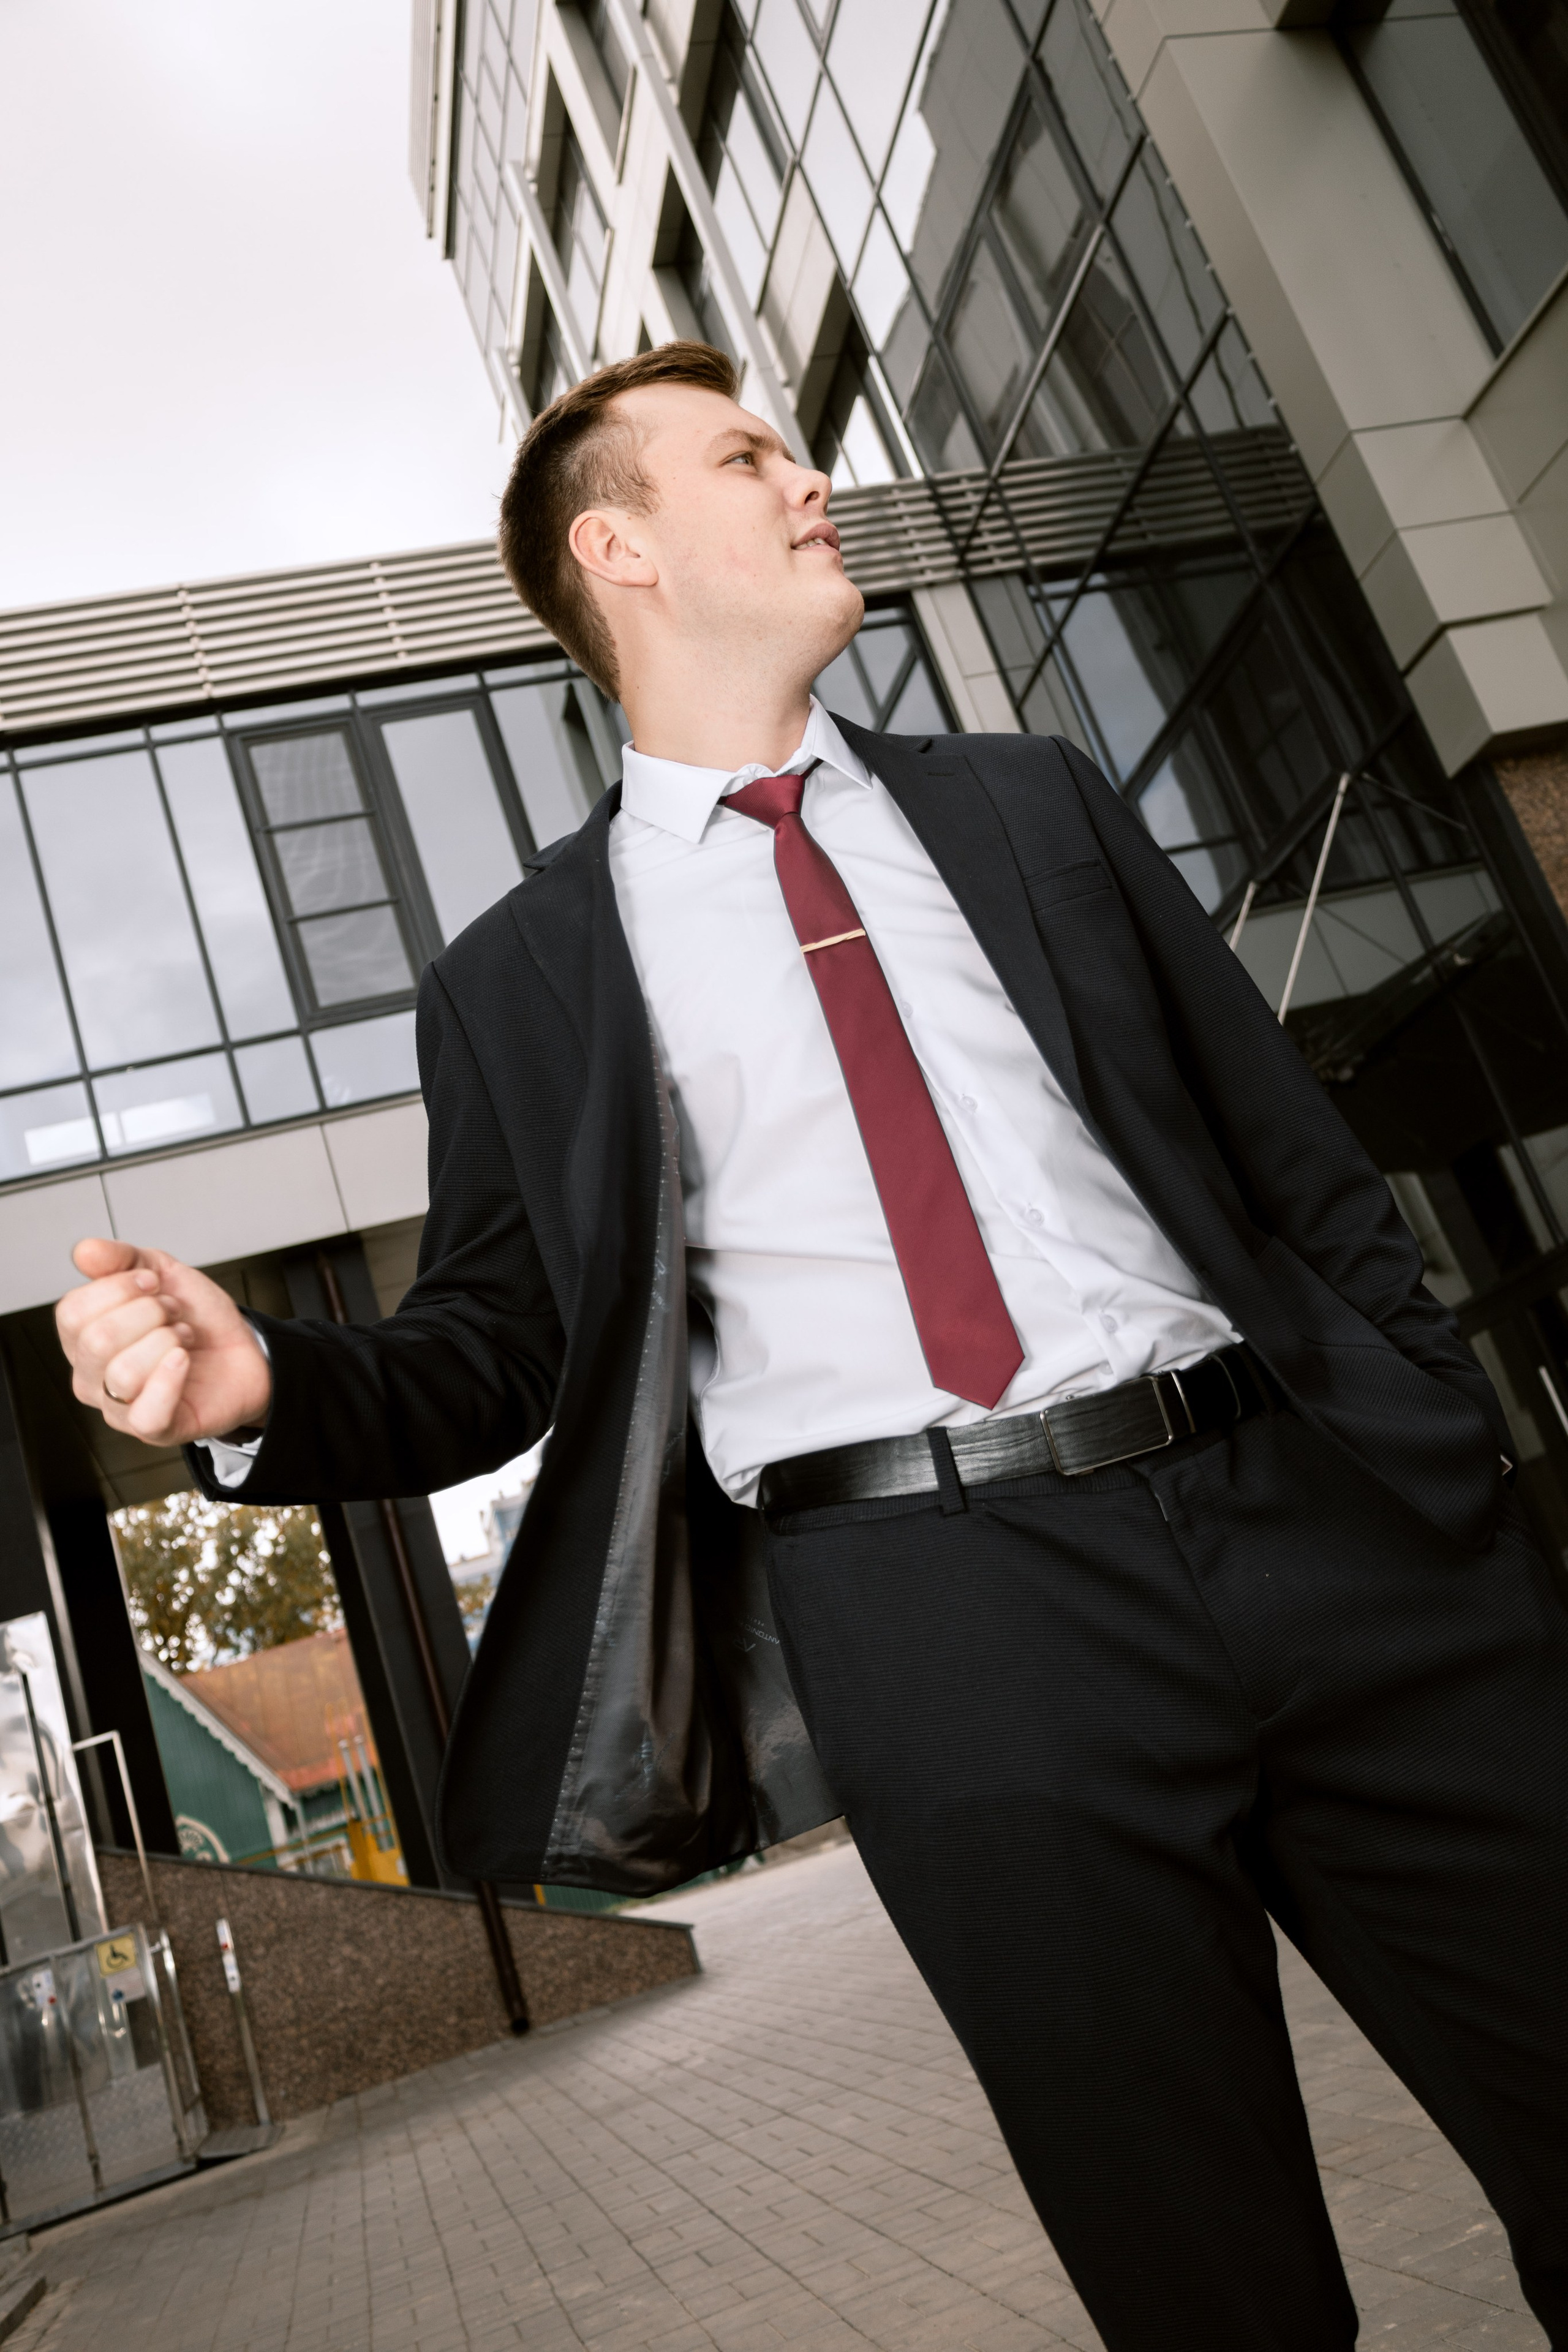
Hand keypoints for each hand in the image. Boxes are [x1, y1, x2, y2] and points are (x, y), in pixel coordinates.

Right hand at [56, 1239, 272, 1448]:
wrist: (243, 1350)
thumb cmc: (196, 1319)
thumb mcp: (162, 1273)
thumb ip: (121, 1258)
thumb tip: (85, 1252)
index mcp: (83, 1339)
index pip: (72, 1312)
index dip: (119, 1287)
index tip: (154, 1283)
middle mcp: (91, 1378)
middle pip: (97, 1340)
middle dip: (148, 1313)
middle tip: (173, 1312)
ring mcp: (119, 1409)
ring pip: (123, 1373)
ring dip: (166, 1341)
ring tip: (183, 1337)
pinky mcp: (154, 1429)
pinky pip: (147, 1411)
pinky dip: (170, 1378)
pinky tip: (184, 1358)